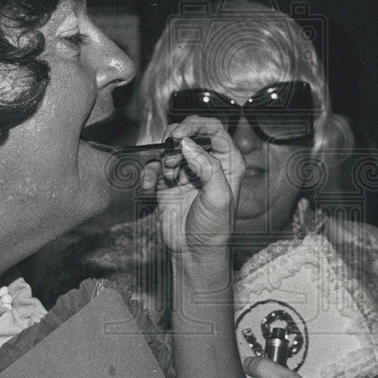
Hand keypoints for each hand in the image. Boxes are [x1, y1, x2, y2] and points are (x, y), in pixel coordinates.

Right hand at [143, 116, 244, 259]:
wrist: (194, 252)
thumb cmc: (214, 229)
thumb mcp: (219, 197)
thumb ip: (207, 167)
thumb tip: (187, 144)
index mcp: (228, 161)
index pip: (213, 128)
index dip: (196, 125)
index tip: (179, 134)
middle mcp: (208, 162)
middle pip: (190, 132)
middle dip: (176, 140)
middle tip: (170, 152)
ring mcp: (187, 170)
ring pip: (170, 146)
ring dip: (164, 157)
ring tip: (168, 175)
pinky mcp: (169, 181)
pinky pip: (155, 165)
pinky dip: (150, 172)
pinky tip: (150, 185)